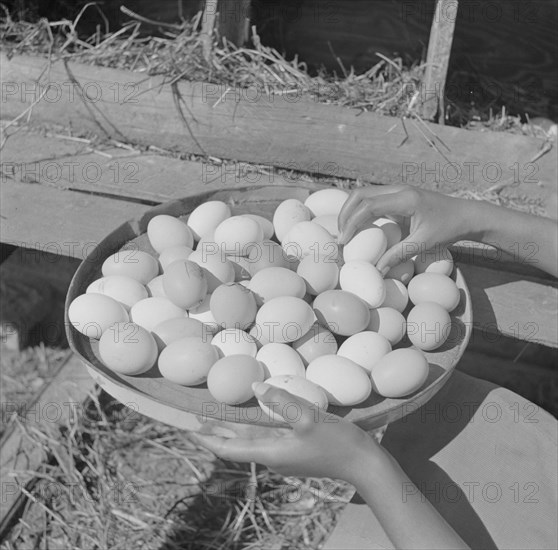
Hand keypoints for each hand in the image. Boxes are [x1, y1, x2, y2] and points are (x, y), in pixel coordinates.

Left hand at [191, 382, 384, 482]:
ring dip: (234, 430)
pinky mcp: (295, 451)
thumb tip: (255, 388)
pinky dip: (254, 428)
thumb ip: (281, 401)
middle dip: (217, 432)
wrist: (363, 463)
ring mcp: (285, 456)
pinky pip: (267, 437)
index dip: (208, 440)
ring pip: (252, 441)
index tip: (189, 430)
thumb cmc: (336, 442)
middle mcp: (273, 457)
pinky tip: (256, 416)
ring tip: (218, 416)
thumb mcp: (308, 418)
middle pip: (237, 445)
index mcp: (270, 453)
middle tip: (198, 418)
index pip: (229, 449)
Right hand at [338, 185, 472, 273]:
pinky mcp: (397, 195)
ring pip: (363, 194)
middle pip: (359, 194)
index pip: (368, 205)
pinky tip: (357, 228)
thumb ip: (398, 255)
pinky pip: (372, 199)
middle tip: (339, 236)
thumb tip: (376, 271)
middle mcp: (398, 189)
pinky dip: (360, 211)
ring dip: (350, 211)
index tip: (343, 241)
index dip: (351, 222)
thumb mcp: (423, 245)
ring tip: (344, 233)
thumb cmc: (448, 229)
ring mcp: (397, 190)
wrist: (465, 215)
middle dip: (344, 214)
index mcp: (405, 198)